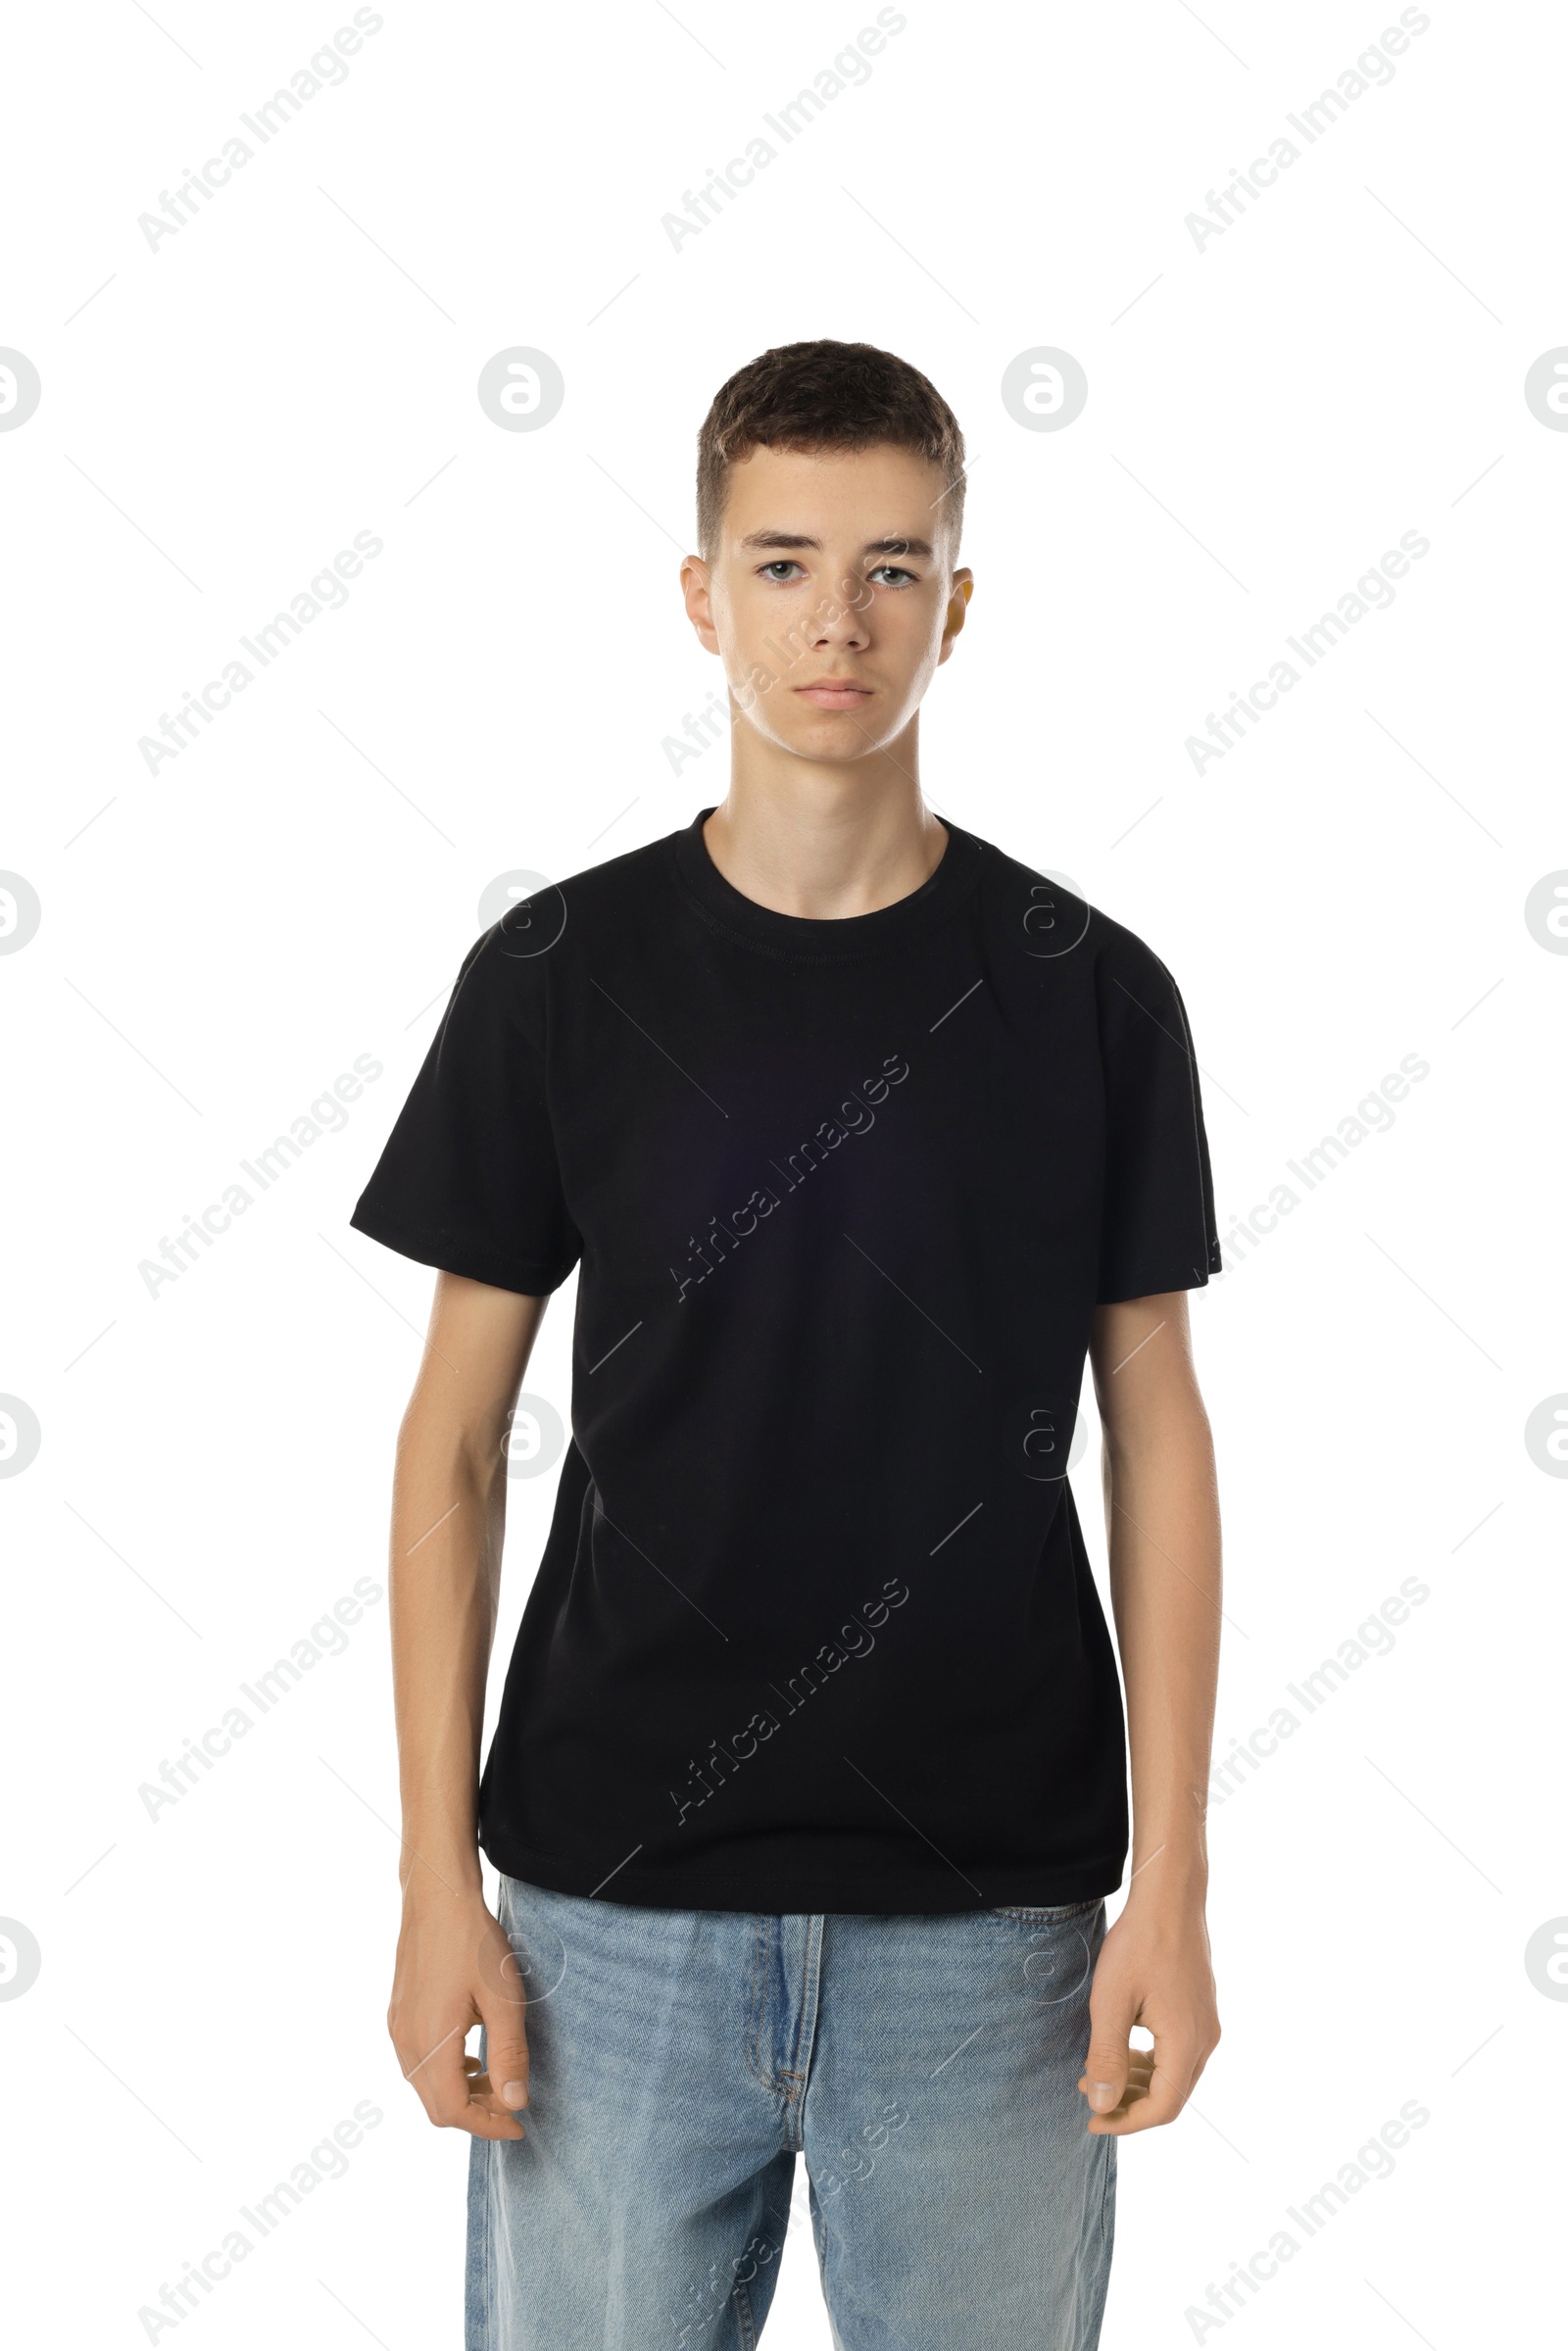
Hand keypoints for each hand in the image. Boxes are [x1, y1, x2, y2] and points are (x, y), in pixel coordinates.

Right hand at [388, 1886, 527, 2139]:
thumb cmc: (474, 1942)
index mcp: (430, 2042)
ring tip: (496, 2080)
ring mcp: (397, 2027)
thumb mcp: (504, 1997)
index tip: (519, 2126)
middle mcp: (405, 2041)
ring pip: (424, 2085)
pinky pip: (417, 2063)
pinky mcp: (398, 2013)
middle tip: (512, 2105)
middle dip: (475, 2113)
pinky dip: (445, 2073)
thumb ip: (510, 2053)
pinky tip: (471, 2056)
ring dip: (460, 2094)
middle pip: (435, 2105)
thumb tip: (515, 2103)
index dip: (487, 2126)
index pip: (453, 2111)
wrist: (437, 1896)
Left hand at [1078, 1888, 1218, 2134]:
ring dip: (1138, 2081)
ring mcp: (1206, 2023)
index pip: (1163, 2108)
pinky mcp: (1200, 2008)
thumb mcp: (1112, 2002)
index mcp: (1187, 2044)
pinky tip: (1122, 2047)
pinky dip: (1150, 2060)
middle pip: (1171, 2095)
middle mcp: (1205, 2039)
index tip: (1092, 2121)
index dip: (1127, 2122)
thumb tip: (1103, 2106)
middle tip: (1088, 2094)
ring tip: (1097, 2072)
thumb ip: (1107, 2057)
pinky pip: (1177, 2051)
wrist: (1170, 1897)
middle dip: (1128, 2103)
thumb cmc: (1139, 1944)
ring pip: (1174, 2074)